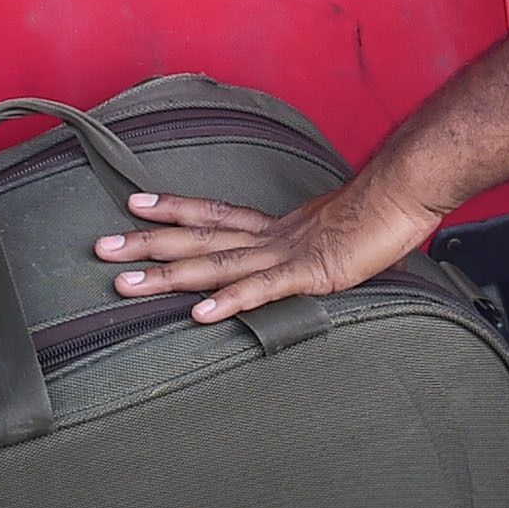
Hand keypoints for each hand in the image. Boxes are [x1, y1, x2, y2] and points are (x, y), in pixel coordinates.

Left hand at [94, 169, 444, 324]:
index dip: (175, 209)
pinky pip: (262, 290)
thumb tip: (304, 257)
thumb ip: (313, 249)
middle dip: (148, 243)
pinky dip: (230, 301)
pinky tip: (201, 315)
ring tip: (126, 285)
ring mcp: (286, 255)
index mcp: (277, 228)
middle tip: (100, 248)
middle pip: (199, 238)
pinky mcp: (309, 274)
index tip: (136, 204)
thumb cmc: (381, 212)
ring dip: (168, 275)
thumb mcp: (337, 235)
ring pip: (215, 264)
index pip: (215, 215)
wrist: (407, 193)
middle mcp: (271, 237)